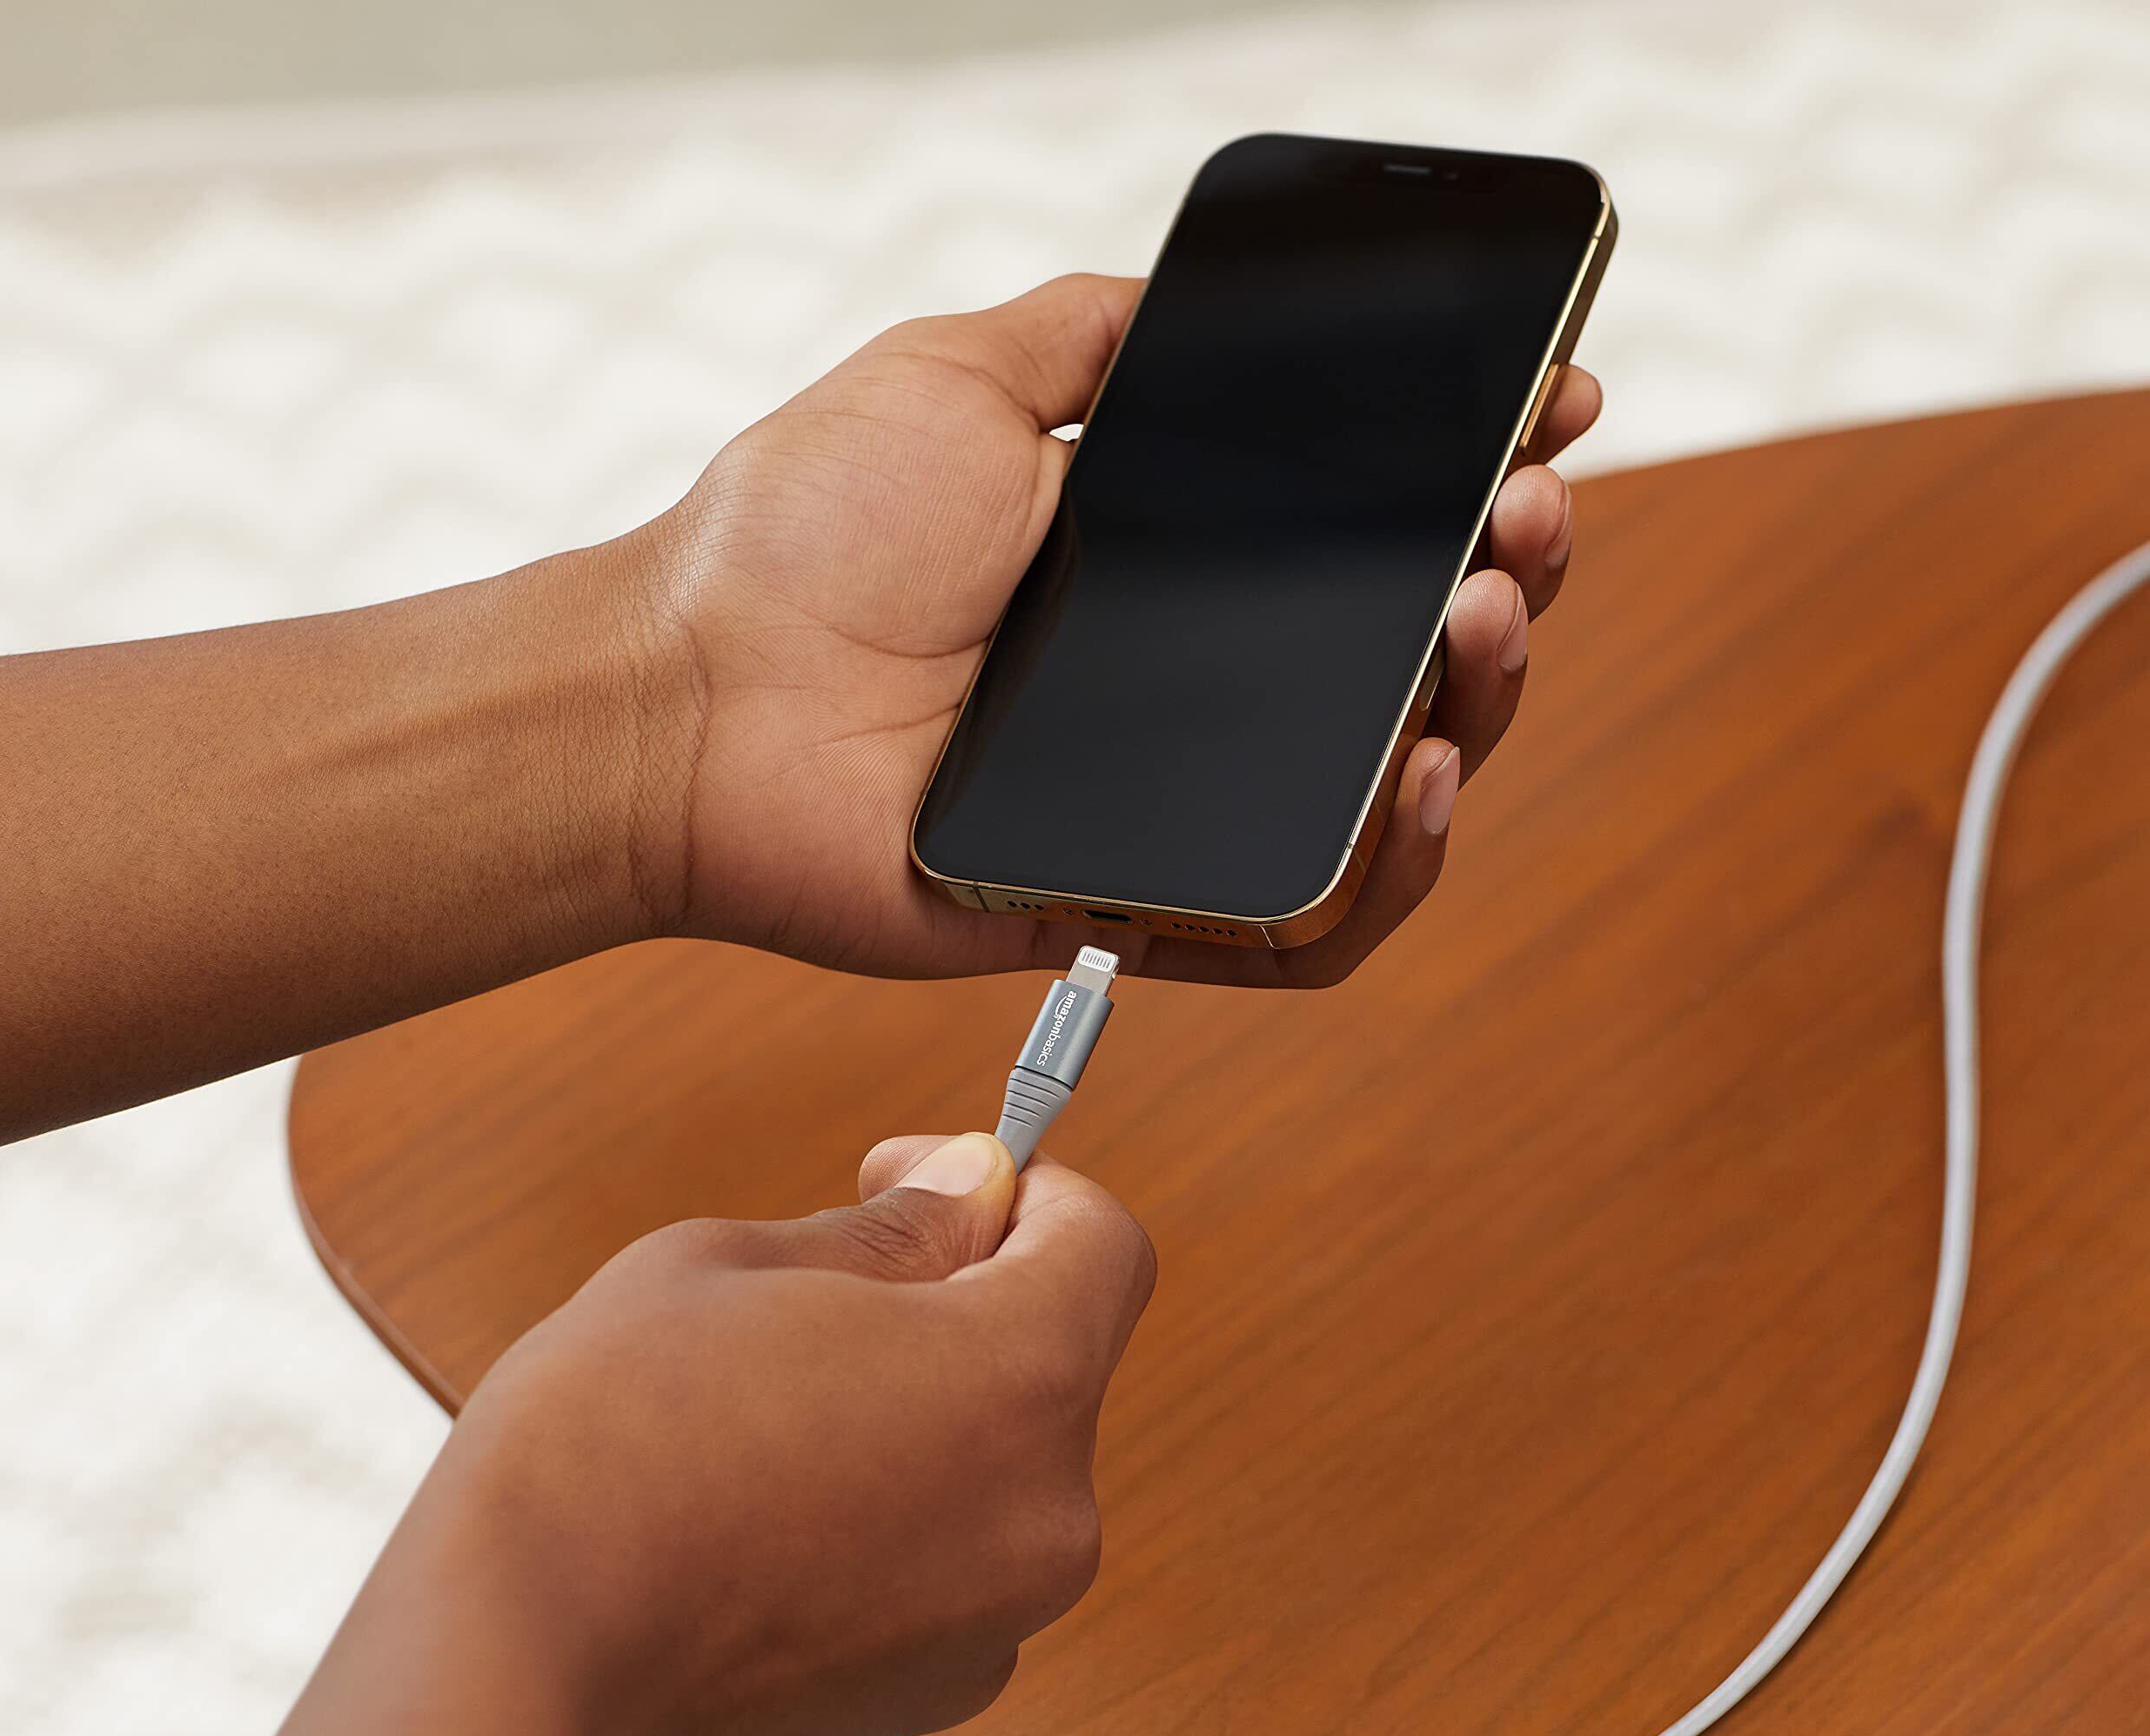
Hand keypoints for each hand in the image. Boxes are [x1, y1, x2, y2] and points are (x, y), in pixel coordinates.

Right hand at [410, 1132, 1154, 1735]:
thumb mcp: (731, 1267)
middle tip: (807, 1299)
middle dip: (952, 1307)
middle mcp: (1049, 1512)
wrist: (514, 1676)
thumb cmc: (605, 1449)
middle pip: (1049, 1360)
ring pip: (992, 1467)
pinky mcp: (936, 1697)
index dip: (1021, 1190)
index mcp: (1022, 1380)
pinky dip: (888, 1523)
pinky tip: (759, 1520)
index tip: (917, 1187)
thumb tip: (970, 1190)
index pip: (1104, 1243)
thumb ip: (891, 1229)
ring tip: (758, 1420)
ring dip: (913, 1419)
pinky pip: (947, 1564)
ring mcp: (999, 1621)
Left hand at [619, 272, 1599, 988]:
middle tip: (1527, 521)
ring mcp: (1177, 813)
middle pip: (1406, 671)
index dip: (1470, 488)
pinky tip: (1423, 782)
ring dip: (1475, 715)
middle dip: (1506, 587)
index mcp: (1169, 573)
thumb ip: (1090, 334)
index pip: (1366, 544)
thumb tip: (1207, 294)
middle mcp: (1192, 696)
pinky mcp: (1146, 915)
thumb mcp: (959, 376)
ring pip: (1387, 800)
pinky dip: (1391, 875)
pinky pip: (1309, 933)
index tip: (1546, 419)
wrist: (696, 697)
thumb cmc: (801, 541)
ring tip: (1486, 622)